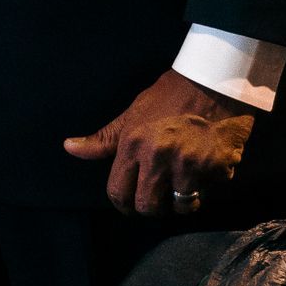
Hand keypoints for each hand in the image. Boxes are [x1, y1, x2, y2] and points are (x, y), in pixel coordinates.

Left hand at [63, 69, 254, 217]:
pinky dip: (208, 185)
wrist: (215, 79)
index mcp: (134, 143)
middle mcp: (158, 156)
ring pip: (180, 206)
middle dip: (154, 206)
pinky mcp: (216, 167)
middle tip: (161, 195)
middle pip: (148, 207)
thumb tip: (69, 148)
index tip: (132, 203)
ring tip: (186, 182)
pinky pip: (208, 192)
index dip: (124, 204)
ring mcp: (189, 164)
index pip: (118, 192)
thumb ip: (105, 139)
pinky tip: (207, 166)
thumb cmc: (173, 94)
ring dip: (184, 200)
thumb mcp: (134, 112)